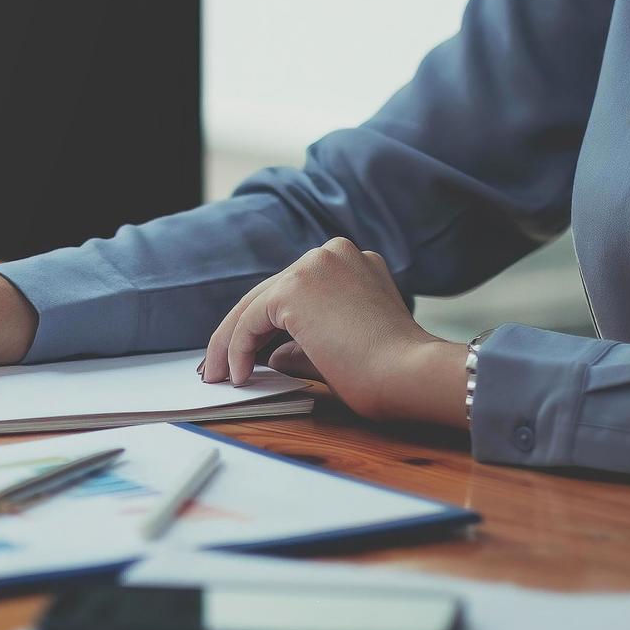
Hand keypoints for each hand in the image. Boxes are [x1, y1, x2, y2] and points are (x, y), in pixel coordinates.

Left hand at [199, 238, 466, 426]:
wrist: (411, 374)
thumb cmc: (390, 372)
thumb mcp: (338, 352)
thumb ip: (302, 347)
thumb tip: (272, 355)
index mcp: (353, 262)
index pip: (293, 291)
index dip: (263, 325)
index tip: (245, 354)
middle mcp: (333, 254)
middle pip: (269, 294)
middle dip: (239, 333)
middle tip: (218, 366)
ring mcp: (315, 265)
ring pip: (254, 305)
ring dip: (231, 343)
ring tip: (219, 376)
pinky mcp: (295, 287)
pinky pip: (250, 321)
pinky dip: (237, 349)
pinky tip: (238, 375)